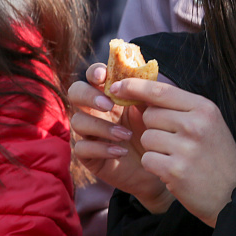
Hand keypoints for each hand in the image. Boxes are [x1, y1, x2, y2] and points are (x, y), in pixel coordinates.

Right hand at [69, 63, 174, 212]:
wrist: (160, 163)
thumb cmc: (156, 130)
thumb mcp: (153, 108)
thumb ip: (145, 91)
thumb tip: (135, 74)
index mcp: (110, 93)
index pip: (93, 75)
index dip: (94, 72)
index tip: (103, 76)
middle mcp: (95, 109)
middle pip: (75, 92)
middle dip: (89, 96)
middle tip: (109, 105)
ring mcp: (89, 131)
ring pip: (77, 121)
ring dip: (102, 126)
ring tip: (126, 134)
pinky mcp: (88, 155)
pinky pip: (82, 148)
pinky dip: (102, 148)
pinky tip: (121, 151)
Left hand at [110, 78, 235, 227]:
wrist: (234, 195)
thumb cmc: (217, 156)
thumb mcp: (207, 123)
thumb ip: (179, 108)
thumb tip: (140, 94)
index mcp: (204, 108)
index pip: (161, 90)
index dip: (135, 86)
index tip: (117, 86)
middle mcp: (196, 124)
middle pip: (150, 115)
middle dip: (154, 127)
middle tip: (175, 142)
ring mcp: (186, 147)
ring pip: (147, 137)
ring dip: (155, 149)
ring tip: (178, 158)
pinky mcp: (175, 170)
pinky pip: (148, 159)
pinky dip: (155, 166)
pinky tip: (173, 171)